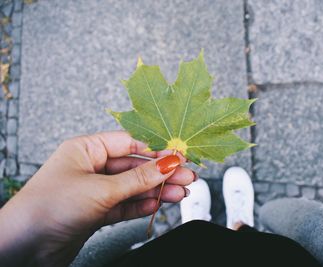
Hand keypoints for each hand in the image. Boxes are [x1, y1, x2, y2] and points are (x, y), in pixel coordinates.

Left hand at [0, 131, 194, 266]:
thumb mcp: (102, 189)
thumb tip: (166, 164)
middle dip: (160, 172)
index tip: (178, 155)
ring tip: (180, 192)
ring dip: (156, 191)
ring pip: (133, 187)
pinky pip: (125, 205)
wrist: (24, 249)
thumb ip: (138, 179)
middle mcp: (90, 167)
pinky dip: (142, 205)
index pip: (128, 143)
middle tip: (186, 175)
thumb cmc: (48, 207)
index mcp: (85, 149)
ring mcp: (94, 190)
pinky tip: (158, 204)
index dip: (155, 149)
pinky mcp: (96, 212)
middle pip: (134, 166)